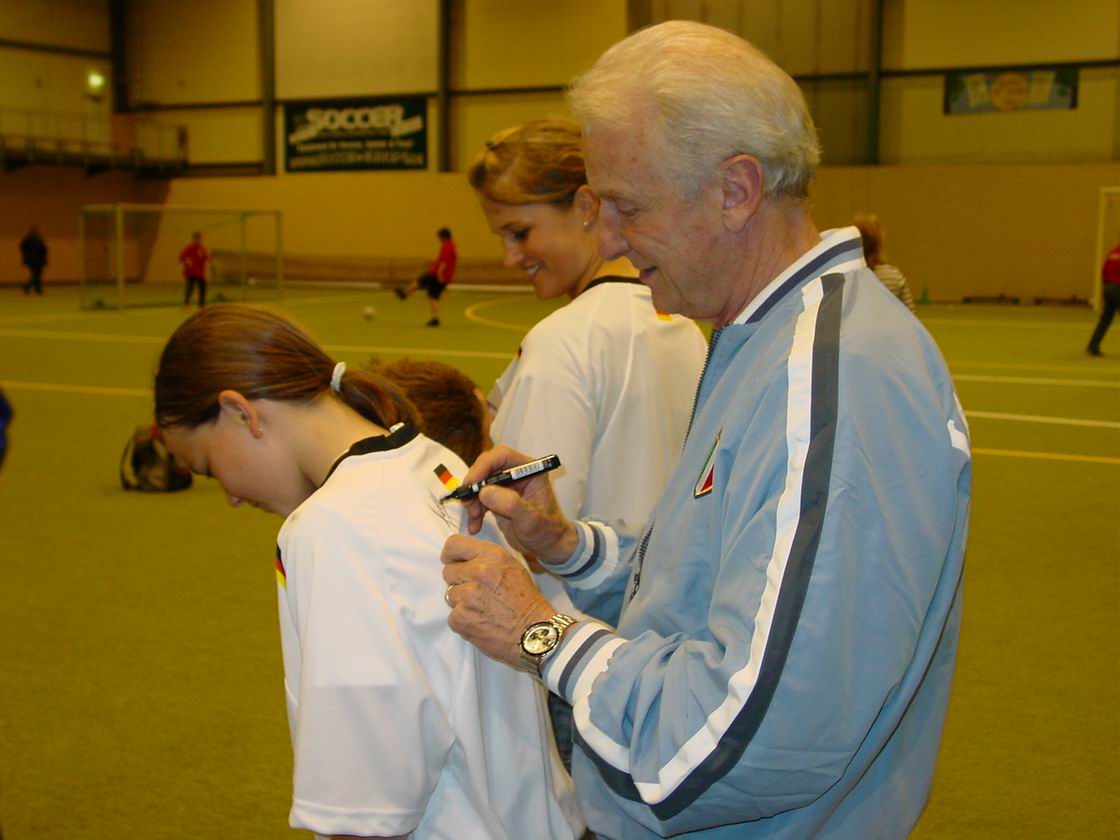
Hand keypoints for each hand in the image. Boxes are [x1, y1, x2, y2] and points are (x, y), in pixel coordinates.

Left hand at [441, 534, 555, 666]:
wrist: (534, 633)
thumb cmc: (527, 602)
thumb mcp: (513, 567)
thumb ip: (487, 559)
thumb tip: (464, 559)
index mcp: (492, 556)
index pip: (454, 544)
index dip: (451, 555)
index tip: (454, 562)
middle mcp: (478, 572)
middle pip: (449, 571)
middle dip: (459, 581)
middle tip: (477, 592)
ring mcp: (467, 596)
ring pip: (450, 594)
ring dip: (462, 602)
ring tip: (483, 609)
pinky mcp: (460, 618)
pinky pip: (452, 615)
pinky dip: (463, 620)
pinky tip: (481, 622)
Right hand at [460, 445, 577, 563]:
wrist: (548, 545)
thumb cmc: (547, 531)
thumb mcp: (531, 520)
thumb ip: (511, 504)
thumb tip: (484, 491)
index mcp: (530, 470)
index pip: (502, 455)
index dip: (484, 466)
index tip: (472, 484)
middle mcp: (516, 473)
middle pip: (486, 467)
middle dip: (474, 485)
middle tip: (468, 504)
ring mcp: (506, 485)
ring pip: (479, 483)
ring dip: (472, 500)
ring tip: (473, 518)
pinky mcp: (497, 498)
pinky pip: (478, 498)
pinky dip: (473, 510)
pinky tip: (475, 525)